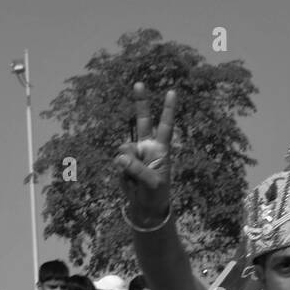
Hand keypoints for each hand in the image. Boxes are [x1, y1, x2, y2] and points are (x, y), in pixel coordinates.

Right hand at [114, 83, 178, 226]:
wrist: (145, 207)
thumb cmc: (156, 193)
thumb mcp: (152, 183)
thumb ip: (138, 169)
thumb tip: (120, 157)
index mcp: (161, 149)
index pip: (165, 126)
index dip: (168, 110)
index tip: (172, 91)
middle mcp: (147, 146)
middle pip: (143, 121)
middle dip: (141, 102)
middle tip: (139, 83)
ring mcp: (134, 154)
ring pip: (124, 149)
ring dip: (128, 165)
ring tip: (137, 180)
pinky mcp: (123, 164)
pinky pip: (118, 164)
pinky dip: (122, 175)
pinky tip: (130, 183)